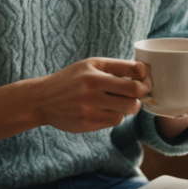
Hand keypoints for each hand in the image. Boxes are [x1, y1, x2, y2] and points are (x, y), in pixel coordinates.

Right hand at [30, 57, 148, 133]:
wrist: (42, 99)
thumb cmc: (71, 81)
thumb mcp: (90, 66)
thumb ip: (115, 67)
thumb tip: (145, 74)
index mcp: (95, 67)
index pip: (133, 69)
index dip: (145, 75)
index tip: (144, 78)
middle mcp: (92, 84)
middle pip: (135, 91)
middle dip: (142, 93)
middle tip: (139, 94)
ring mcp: (90, 105)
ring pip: (128, 108)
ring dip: (131, 107)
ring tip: (123, 103)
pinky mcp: (88, 122)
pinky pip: (116, 120)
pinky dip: (117, 116)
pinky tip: (108, 111)